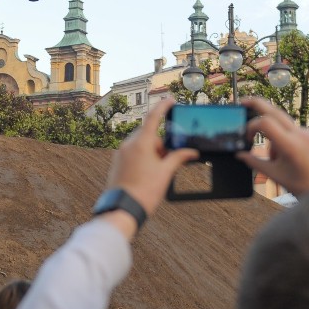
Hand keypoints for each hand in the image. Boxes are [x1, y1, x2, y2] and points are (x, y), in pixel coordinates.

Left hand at [105, 99, 198, 217]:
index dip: (162, 107)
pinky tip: (148, 173)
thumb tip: (191, 152)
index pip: (153, 118)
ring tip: (158, 171)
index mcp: (140, 143)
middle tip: (169, 158)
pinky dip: (143, 157)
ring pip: (140, 144)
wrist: (122, 209)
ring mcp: (120, 153)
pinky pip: (132, 152)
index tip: (170, 100)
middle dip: (160, 143)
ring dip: (152, 151)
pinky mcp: (117, 162)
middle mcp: (128, 145)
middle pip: (148, 134)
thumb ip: (178, 158)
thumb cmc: (144, 192)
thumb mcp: (165, 173)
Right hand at [236, 97, 308, 196]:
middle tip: (244, 102)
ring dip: (275, 138)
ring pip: (284, 127)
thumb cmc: (306, 186)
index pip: (265, 122)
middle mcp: (301, 134)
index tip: (247, 138)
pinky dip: (287, 140)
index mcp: (290, 145)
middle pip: (275, 111)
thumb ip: (255, 163)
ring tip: (279, 161)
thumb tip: (240, 155)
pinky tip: (292, 158)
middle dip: (258, 104)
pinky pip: (295, 132)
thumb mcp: (276, 176)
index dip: (251, 127)